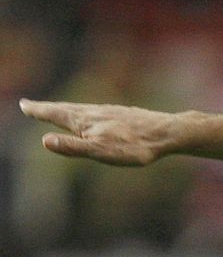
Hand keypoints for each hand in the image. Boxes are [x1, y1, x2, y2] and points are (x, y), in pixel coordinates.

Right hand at [19, 98, 175, 165]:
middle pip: (65, 109)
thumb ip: (73, 147)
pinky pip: (98, 112)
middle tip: (30, 105)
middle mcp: (94, 112)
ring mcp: (109, 111)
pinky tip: (94, 116)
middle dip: (46, 108)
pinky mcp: (123, 114)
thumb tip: (45, 141)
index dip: (38, 111)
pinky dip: (86, 112)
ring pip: (82, 109)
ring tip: (57, 110)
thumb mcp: (101, 151)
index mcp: (84, 121)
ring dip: (65, 109)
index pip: (54, 114)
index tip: (23, 105)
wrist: (166, 133)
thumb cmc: (134, 146)